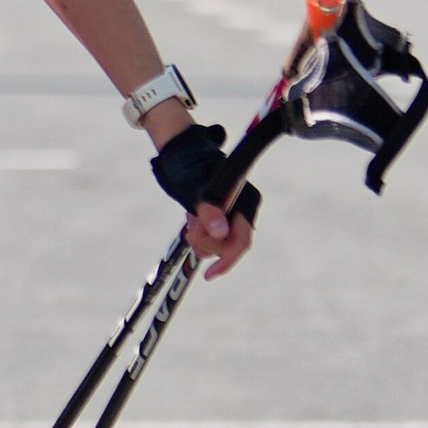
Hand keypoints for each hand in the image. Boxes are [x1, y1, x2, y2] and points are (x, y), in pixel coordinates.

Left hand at [149, 118, 258, 279]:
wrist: (182, 153)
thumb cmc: (190, 166)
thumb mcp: (195, 188)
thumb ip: (208, 210)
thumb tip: (220, 232)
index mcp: (245, 201)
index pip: (241, 241)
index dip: (227, 260)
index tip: (208, 274)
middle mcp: (243, 209)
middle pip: (227, 245)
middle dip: (206, 241)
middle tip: (190, 224)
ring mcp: (233, 213)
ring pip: (217, 242)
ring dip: (201, 235)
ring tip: (191, 216)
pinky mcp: (222, 215)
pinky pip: (211, 234)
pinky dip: (199, 230)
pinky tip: (193, 217)